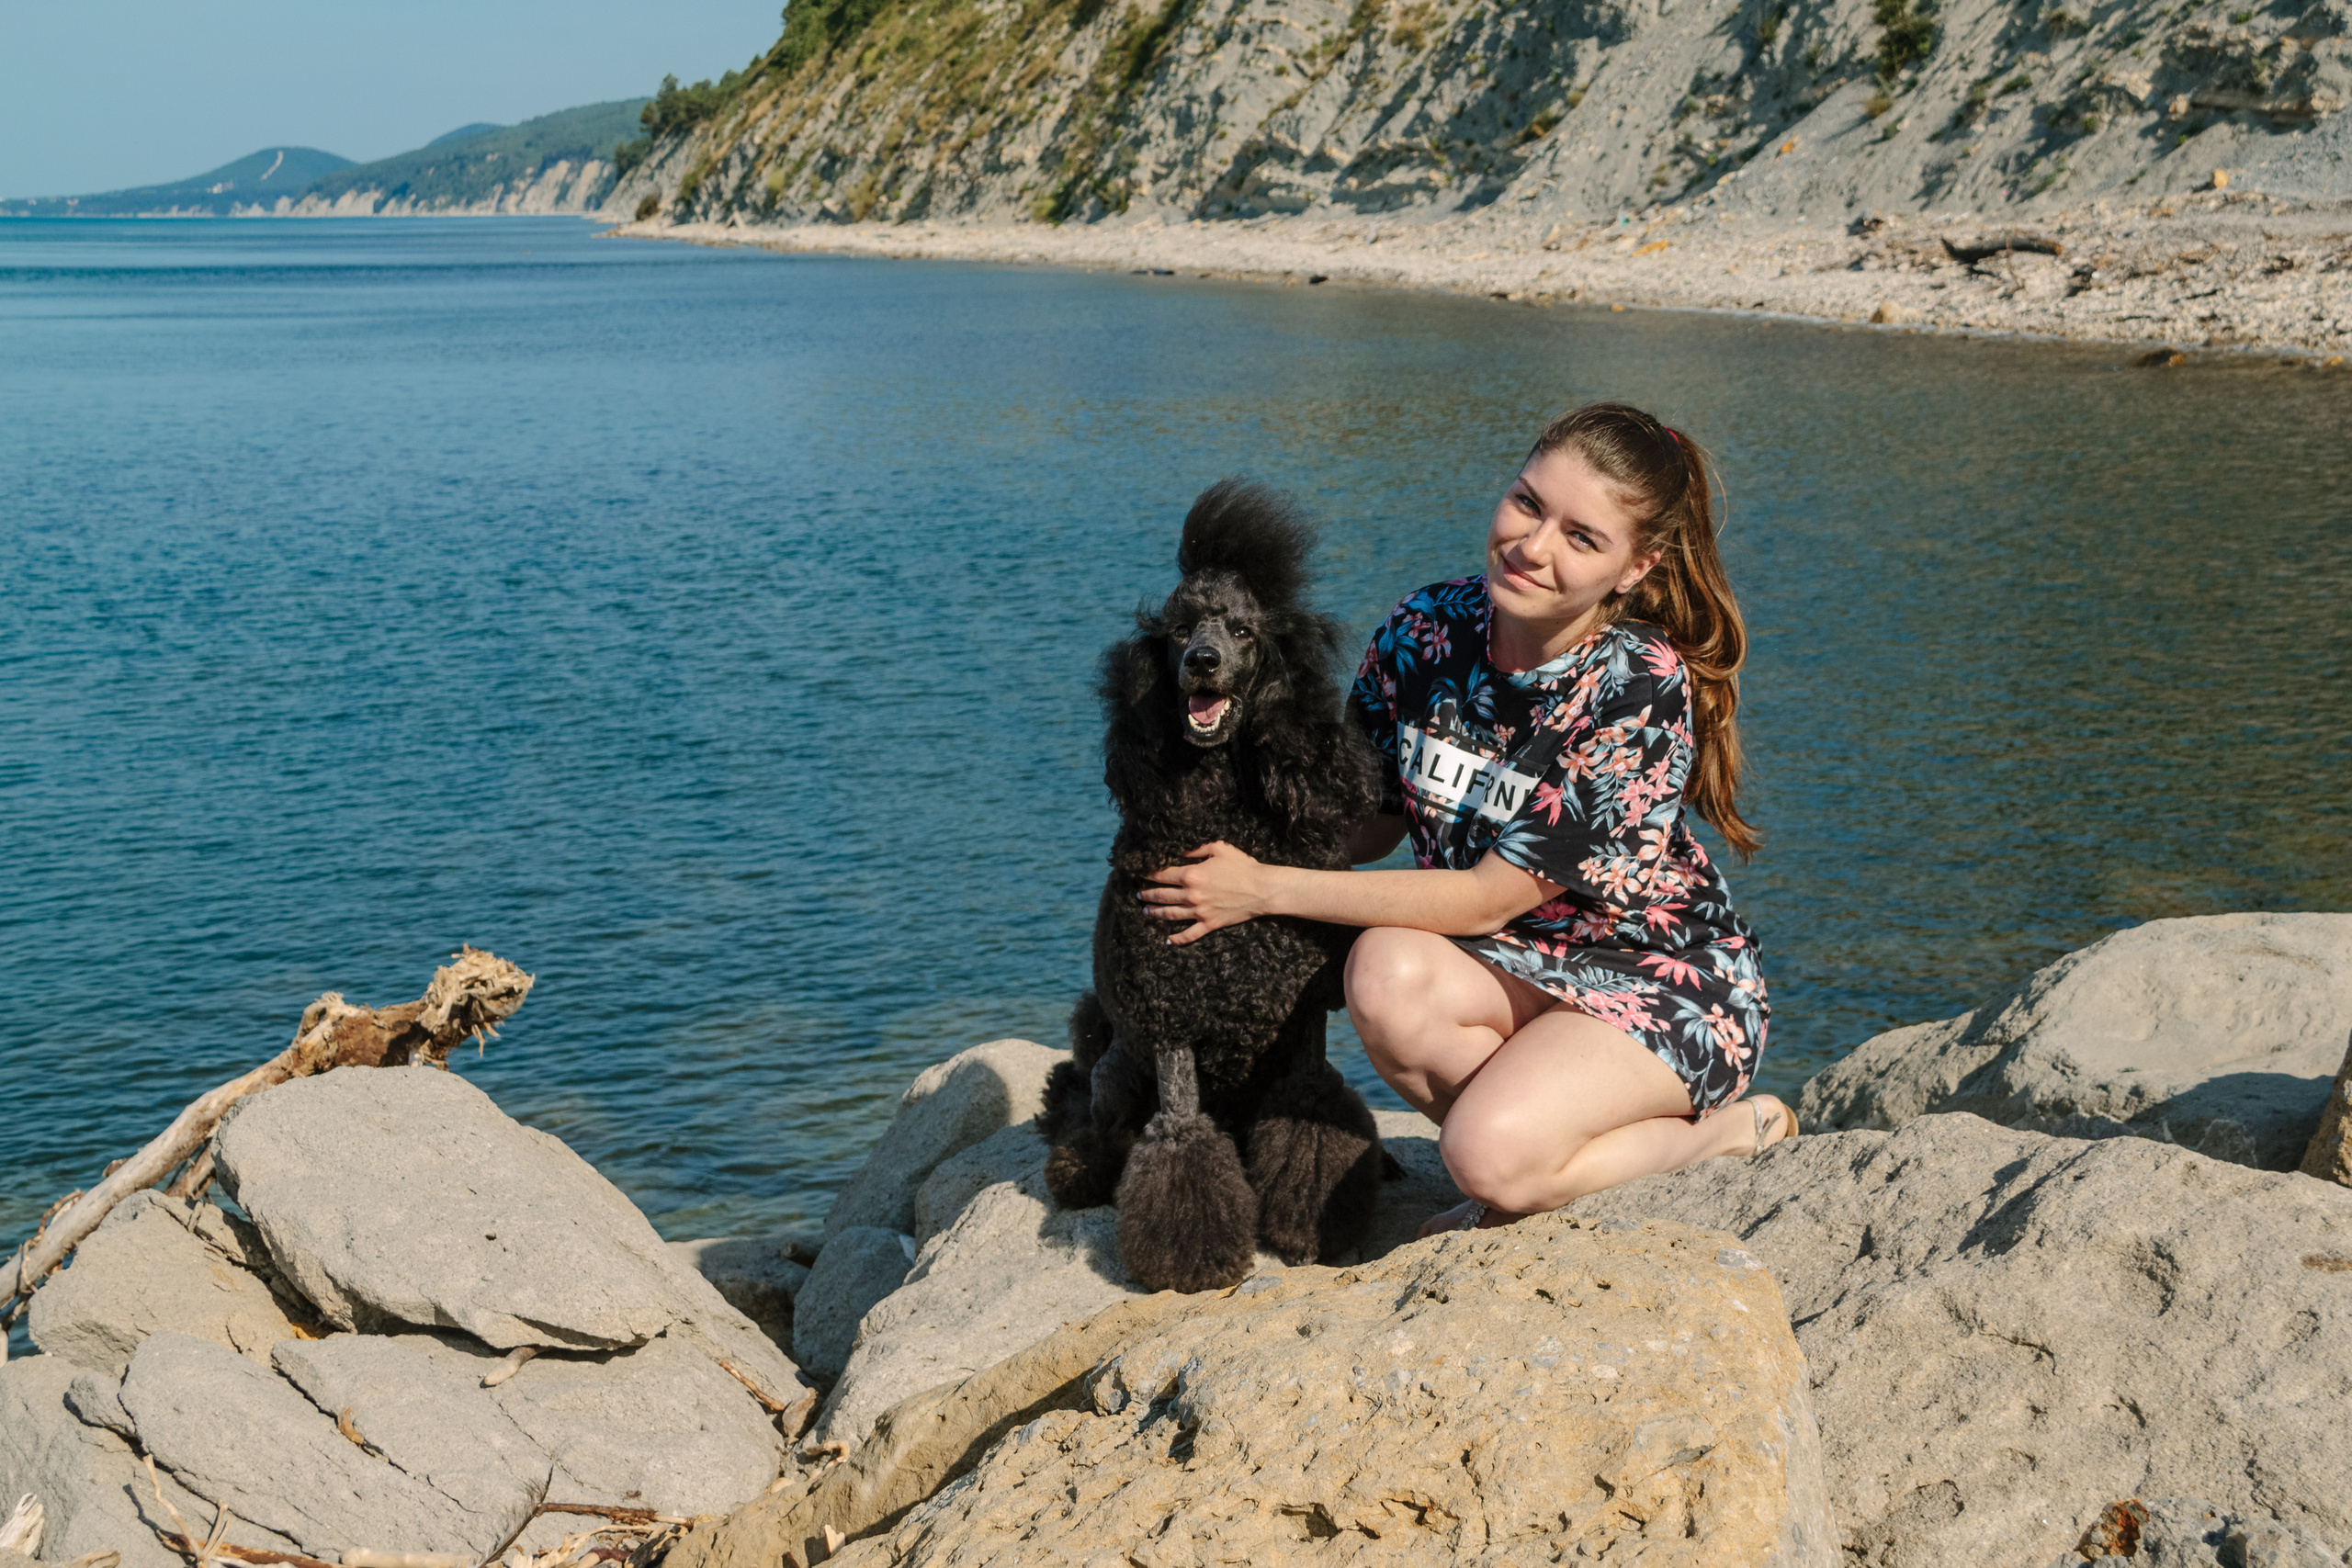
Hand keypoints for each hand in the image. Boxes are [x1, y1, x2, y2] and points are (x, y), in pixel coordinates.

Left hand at [1139, 841, 1274, 946]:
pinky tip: (1167, 940)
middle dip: (1148, 895)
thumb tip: (1180, 851)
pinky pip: (1189, 935)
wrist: (1262, 889)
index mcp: (1191, 875)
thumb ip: (1196, 849)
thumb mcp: (1219, 848)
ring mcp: (1199, 912)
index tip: (1142, 874)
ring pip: (1170, 915)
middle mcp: (1191, 895)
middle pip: (1162, 896)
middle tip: (1139, 895)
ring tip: (1146, 911)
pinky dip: (1177, 939)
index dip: (1149, 874)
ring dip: (1156, 913)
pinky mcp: (1209, 924)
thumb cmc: (1242, 866)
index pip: (1163, 875)